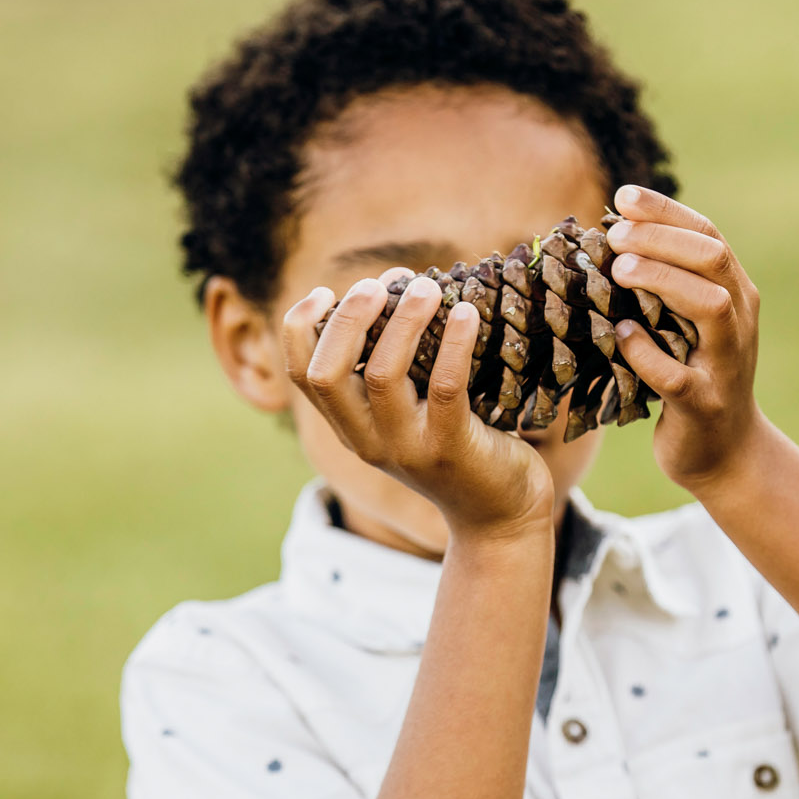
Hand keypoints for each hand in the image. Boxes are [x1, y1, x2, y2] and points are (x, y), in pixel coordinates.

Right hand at [283, 272, 554, 541]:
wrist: (498, 514)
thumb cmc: (458, 444)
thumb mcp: (411, 409)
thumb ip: (395, 362)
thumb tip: (396, 285)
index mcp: (349, 426)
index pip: (300, 374)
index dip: (300, 326)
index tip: (326, 291)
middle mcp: (366, 440)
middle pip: (326, 372)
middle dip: (347, 318)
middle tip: (378, 284)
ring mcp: (405, 448)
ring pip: (383, 374)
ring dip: (404, 320)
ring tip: (426, 286)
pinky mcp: (450, 449)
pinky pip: (444, 387)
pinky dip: (454, 342)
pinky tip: (466, 313)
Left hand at [606, 185, 764, 492]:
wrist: (724, 451)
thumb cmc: (693, 373)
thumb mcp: (686, 323)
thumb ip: (665, 283)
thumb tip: (611, 235)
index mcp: (734, 293)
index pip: (707, 235)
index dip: (665, 211)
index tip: (622, 197)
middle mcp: (739, 321)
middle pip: (713, 259)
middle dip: (662, 238)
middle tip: (615, 235)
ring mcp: (725, 363)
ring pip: (710, 307)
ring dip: (663, 281)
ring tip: (620, 270)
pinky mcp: (703, 404)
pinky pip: (678, 375)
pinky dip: (647, 353)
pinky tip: (621, 336)